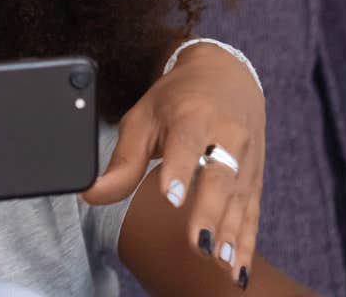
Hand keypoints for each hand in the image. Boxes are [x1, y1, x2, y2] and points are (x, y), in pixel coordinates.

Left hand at [82, 42, 265, 286]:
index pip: (186, 143)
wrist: (226, 75)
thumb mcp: (143, 118)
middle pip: (218, 176)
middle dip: (209, 212)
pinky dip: (247, 242)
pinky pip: (252, 213)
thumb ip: (122, 160)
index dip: (178, 169)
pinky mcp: (255, 178)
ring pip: (239, 198)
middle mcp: (226, 135)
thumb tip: (90, 193)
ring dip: (231, 233)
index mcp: (192, 115)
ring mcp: (245, 158)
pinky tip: (238, 270)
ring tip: (220, 262)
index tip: (169, 197)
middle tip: (197, 243)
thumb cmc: (177, 100)